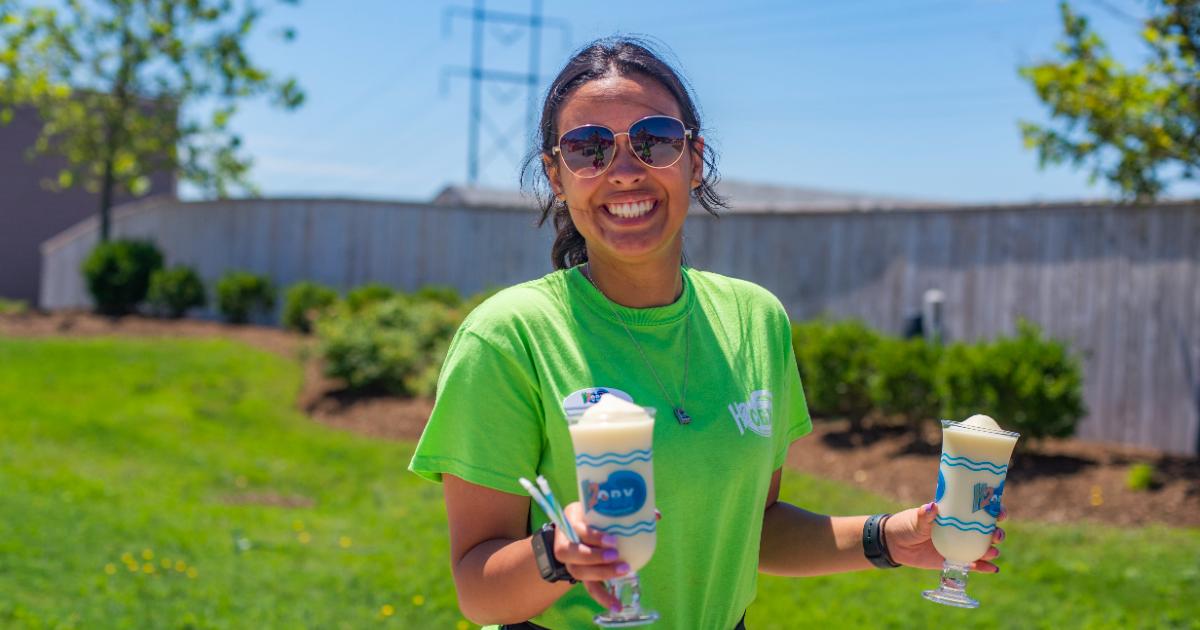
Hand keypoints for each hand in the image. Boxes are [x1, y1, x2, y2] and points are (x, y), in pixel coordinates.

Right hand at [554, 504, 661, 610]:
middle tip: (616, 555)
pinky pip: (589, 587)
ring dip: (601, 573)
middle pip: (571, 553)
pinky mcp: (580, 575)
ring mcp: (570, 561)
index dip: (592, 536)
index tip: (612, 539)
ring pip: (578, 572)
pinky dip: (603, 597)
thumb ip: (624, 510)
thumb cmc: (593, 515)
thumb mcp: (601, 507)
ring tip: (623, 571)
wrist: (576, 529)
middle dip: (594, 557)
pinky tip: (616, 605)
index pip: (576, 529)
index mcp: (570, 520)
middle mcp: (565, 542)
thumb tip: (656, 515)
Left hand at [883, 502, 1005, 572]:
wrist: (895, 544)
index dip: (994, 510)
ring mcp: (960, 545)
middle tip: (996, 535)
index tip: (999, 512)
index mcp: (956, 513)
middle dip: (997, 533)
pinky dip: (985, 567)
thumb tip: (932, 506)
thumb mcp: (916, 518)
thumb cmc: (907, 524)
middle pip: (988, 530)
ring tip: (992, 552)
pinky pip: (974, 564)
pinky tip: (993, 569)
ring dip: (992, 550)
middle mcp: (963, 529)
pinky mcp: (955, 560)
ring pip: (984, 548)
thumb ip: (925, 514)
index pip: (981, 509)